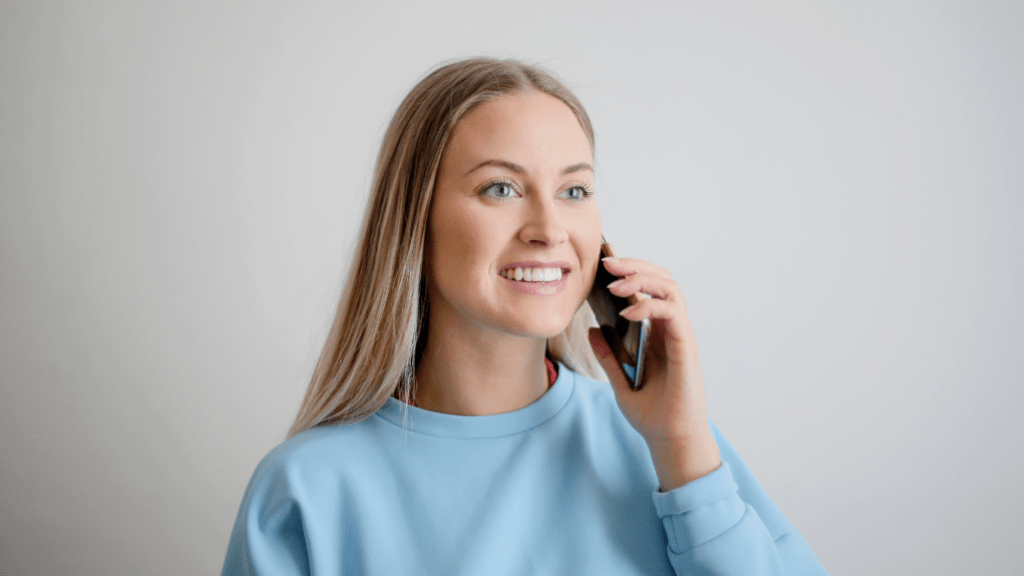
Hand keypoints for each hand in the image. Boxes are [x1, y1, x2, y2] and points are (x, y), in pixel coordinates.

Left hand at [587, 256, 718, 469]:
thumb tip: (592, 330)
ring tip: (614, 283)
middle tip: (606, 263)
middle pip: (661, 279)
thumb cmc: (652, 414)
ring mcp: (681, 336)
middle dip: (633, 266)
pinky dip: (649, 305)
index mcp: (658, 333)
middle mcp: (672, 329)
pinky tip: (627, 311)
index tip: (602, 264)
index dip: (629, 271)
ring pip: (669, 288)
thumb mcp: (620, 381)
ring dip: (641, 279)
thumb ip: (608, 356)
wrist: (670, 440)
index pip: (649, 288)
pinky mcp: (686, 347)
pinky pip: (672, 313)